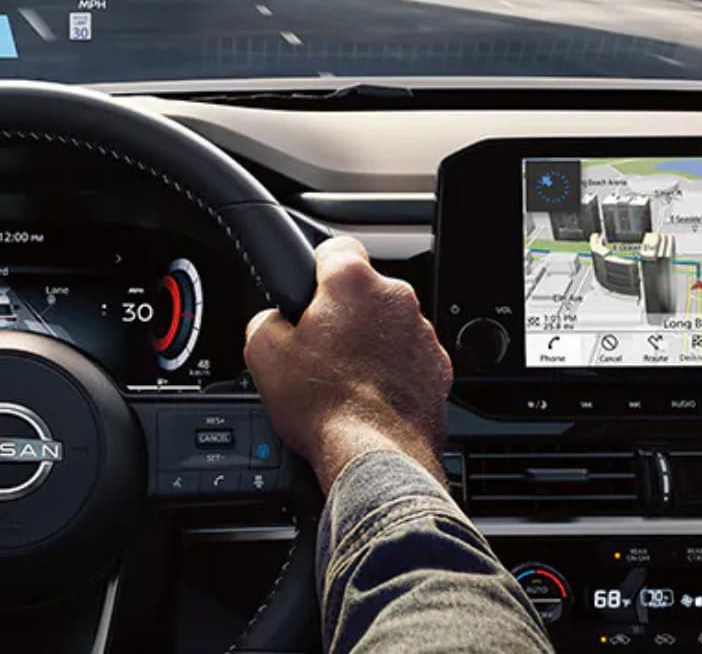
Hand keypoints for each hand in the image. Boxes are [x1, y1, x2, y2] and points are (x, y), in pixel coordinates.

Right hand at [244, 236, 451, 491]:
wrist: (375, 455)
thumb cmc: (326, 407)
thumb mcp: (264, 355)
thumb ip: (264, 320)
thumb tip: (273, 321)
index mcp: (352, 282)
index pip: (335, 247)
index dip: (316, 269)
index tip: (310, 290)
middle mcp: (395, 298)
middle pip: (362, 291)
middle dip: (342, 314)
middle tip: (320, 349)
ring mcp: (421, 332)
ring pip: (387, 324)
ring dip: (369, 341)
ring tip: (344, 378)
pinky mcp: (437, 365)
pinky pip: (408, 355)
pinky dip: (392, 368)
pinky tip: (369, 393)